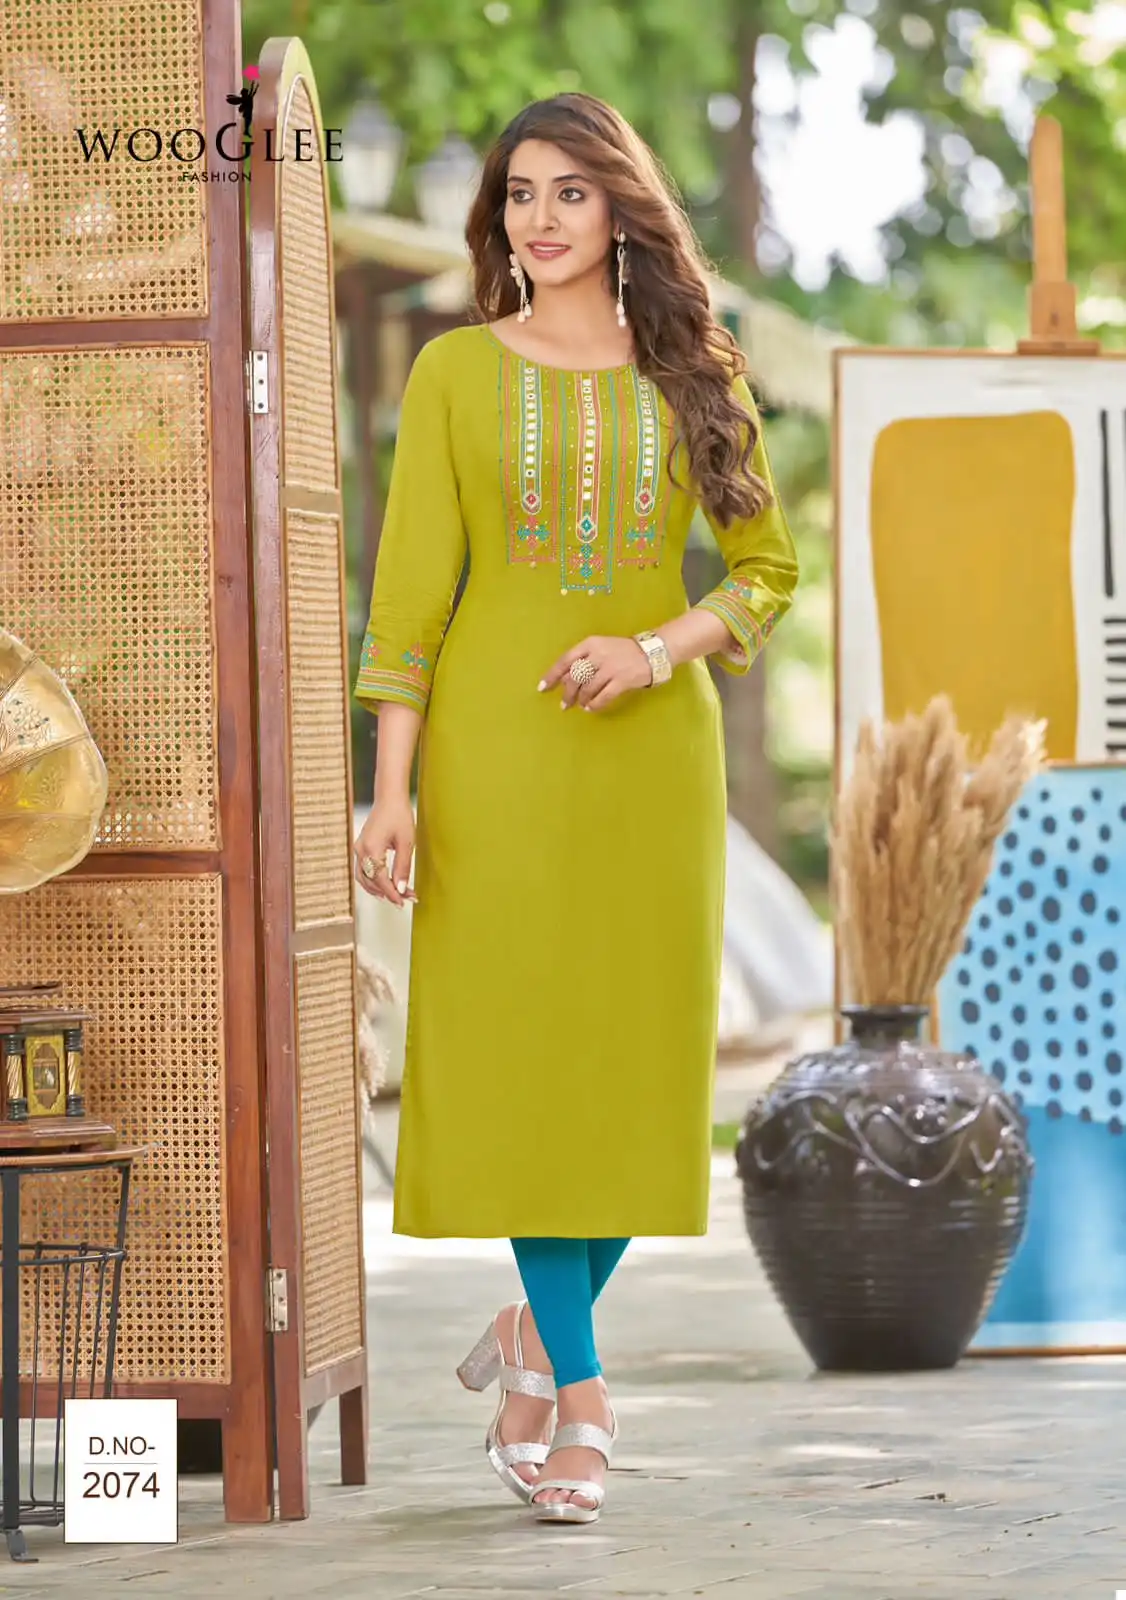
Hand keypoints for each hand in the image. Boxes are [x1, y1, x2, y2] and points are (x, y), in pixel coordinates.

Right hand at [354, 796, 416, 907]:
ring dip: (379, 889)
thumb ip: (403, 867)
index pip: (380, 880)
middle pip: (370, 882)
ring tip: (396, 894)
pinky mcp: (361, 847)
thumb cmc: (399, 815)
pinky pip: (363, 870)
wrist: (389, 798)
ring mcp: (359, 849)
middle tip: (405, 899)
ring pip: (364, 879)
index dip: (392, 893)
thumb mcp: (406, 842)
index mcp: (371, 849)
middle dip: (387, 893)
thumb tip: (400, 888)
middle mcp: (361, 851)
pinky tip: (385, 884)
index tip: (403, 901)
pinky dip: (373, 880)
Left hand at [538, 635, 654, 710]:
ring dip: (581, 700)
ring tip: (581, 705)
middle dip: (567, 693)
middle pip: (574, 677)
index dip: (551, 675)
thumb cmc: (622, 651)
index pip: (565, 661)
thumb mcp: (601, 648)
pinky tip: (591, 708)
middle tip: (564, 705)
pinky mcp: (622, 680)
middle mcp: (598, 654)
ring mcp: (610, 667)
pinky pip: (603, 697)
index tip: (542, 688)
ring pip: (587, 689)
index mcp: (590, 644)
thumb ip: (583, 661)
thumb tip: (564, 681)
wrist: (652, 652)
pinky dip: (594, 704)